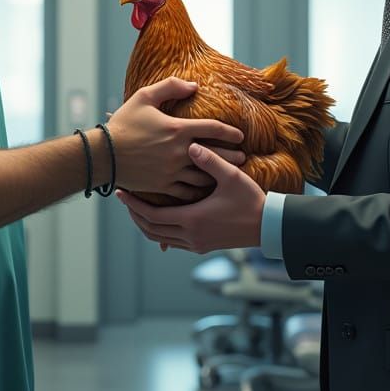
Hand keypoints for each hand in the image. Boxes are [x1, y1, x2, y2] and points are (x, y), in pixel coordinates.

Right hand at [107, 78, 244, 199]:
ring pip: (204, 177)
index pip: (214, 129)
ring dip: (218, 175)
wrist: (104, 154)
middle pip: (216, 155)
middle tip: (242, 158)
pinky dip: (199, 191)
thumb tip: (194, 85)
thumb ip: (171, 87)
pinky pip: (188, 192)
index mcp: (178, 129)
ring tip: (226, 174)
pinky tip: (205, 190)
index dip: (230, 132)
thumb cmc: (123, 124)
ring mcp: (172, 171)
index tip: (239, 136)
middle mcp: (180, 152)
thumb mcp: (144, 96)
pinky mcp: (163, 186)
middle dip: (232, 156)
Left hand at [116, 142, 264, 252]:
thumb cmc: (250, 200)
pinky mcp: (202, 246)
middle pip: (150, 229)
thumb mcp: (231, 176)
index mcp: (193, 219)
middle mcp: (191, 235)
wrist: (267, 226)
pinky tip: (159, 217)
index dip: (134, 204)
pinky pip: (173, 241)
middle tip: (124, 198)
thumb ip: (210, 160)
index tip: (121, 192)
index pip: (152, 215)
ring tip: (137, 207)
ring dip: (146, 224)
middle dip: (135, 214)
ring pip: (160, 237)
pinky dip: (161, 230)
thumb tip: (191, 144)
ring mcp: (196, 243)